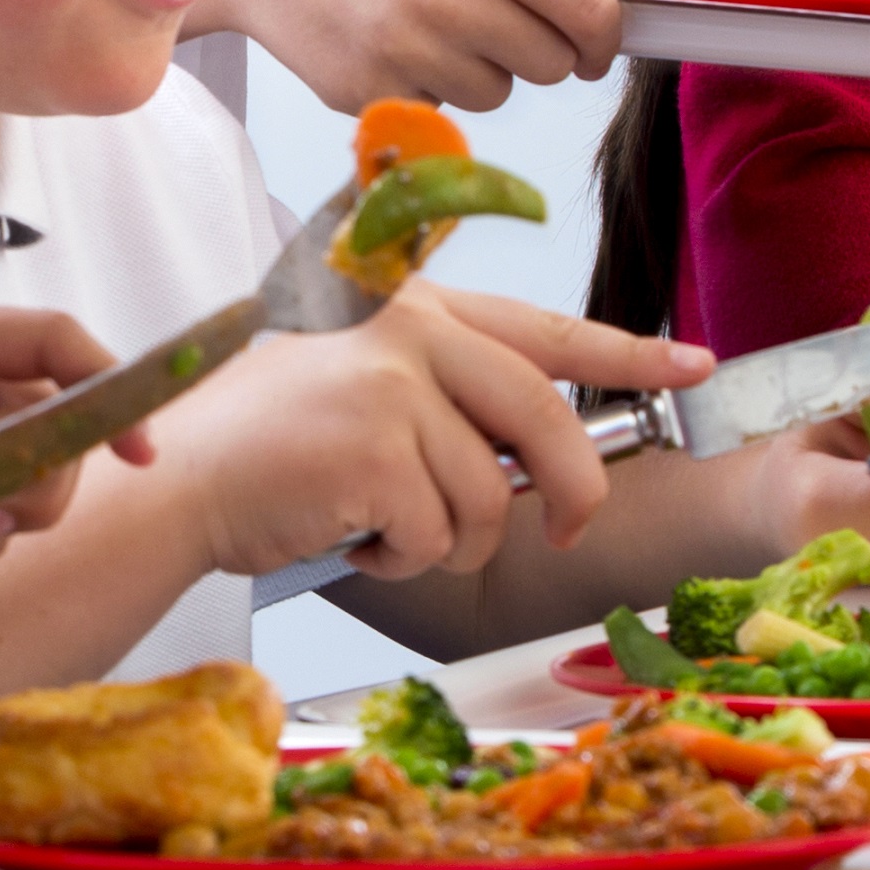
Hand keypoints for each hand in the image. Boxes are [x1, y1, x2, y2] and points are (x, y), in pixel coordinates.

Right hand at [159, 287, 710, 577]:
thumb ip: (450, 399)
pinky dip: (404, 558)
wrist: (177, 483)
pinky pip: (438, 533)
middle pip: (544, 419)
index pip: (546, 330)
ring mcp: (393, 386)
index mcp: (418, 311)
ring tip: (384, 526)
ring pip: (489, 497)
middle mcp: (412, 333)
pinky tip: (353, 536)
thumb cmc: (270, 451)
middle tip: (566, 530)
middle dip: (570, 489)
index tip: (692, 364)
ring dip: (448, 540)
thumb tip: (543, 458)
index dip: (627, 352)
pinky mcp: (375, 449)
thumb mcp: (366, 391)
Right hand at [198, 0, 624, 114]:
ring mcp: (404, 52)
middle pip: (550, 65)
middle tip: (503, 21)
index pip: (589, 13)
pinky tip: (390, 41)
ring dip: (482, 69)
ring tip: (432, 21)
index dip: (604, 38)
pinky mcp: (367, 94)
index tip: (595, 44)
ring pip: (495, 95)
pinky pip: (438, 111)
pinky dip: (427, 86)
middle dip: (542, 50)